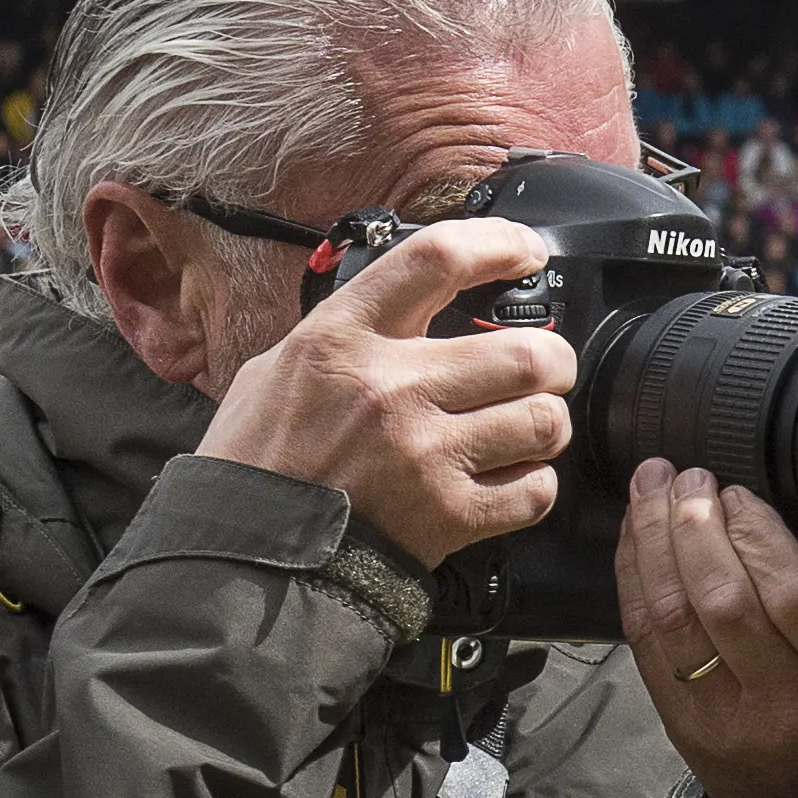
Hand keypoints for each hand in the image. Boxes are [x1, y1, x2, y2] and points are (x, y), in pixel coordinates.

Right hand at [197, 219, 582, 568]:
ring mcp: (423, 455)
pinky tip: (508, 481)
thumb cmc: (258, 463)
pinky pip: (534, 490)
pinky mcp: (446, 516)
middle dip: (553, 360)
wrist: (244, 554)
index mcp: (343, 338)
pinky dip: (533, 485)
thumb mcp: (278, 370)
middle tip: (544, 370)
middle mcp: (391, 389)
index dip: (498, 243)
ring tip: (523, 430)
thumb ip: (346, 333)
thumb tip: (406, 304)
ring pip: (542, 421)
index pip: (438, 259)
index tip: (524, 251)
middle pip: (526, 352)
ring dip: (544, 425)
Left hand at [615, 465, 797, 797]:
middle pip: (724, 600)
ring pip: (674, 617)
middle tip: (686, 477)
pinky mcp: (681, 728)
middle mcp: (789, 705)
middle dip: (694, 526)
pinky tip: (634, 538)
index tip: (739, 492)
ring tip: (651, 486)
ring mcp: (727, 720)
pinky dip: (634, 581)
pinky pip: (645, 642)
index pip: (794, 595)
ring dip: (652, 542)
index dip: (755, 534)